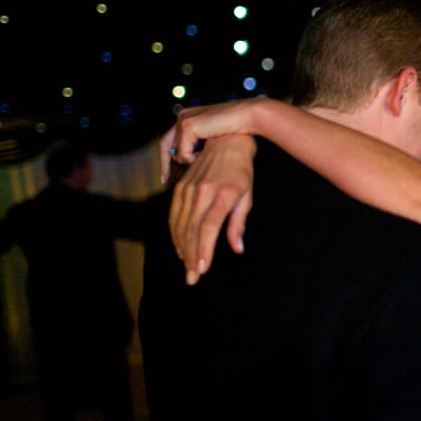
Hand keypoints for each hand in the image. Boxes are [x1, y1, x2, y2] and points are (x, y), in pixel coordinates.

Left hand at [160, 98, 262, 183]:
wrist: (249, 117)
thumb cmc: (239, 131)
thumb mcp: (214, 139)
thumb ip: (201, 147)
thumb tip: (190, 164)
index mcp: (188, 117)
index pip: (169, 141)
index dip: (166, 159)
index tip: (166, 177)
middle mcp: (183, 116)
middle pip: (165, 146)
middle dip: (166, 165)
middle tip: (166, 181)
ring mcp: (184, 120)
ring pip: (176, 152)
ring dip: (189, 162)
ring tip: (203, 164)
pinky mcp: (188, 126)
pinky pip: (183, 153)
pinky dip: (193, 159)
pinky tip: (206, 157)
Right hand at [169, 134, 255, 283]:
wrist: (226, 142)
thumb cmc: (241, 171)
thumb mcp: (247, 196)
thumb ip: (238, 223)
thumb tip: (237, 248)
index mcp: (223, 194)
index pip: (209, 227)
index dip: (203, 250)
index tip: (201, 269)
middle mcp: (202, 191)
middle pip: (191, 230)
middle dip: (190, 257)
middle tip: (192, 278)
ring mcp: (188, 188)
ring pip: (179, 225)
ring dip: (182, 249)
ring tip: (187, 268)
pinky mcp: (180, 187)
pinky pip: (173, 215)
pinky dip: (175, 234)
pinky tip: (180, 248)